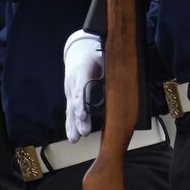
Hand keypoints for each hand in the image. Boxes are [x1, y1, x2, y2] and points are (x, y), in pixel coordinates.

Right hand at [63, 29, 103, 143]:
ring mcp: (70, 91)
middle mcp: (73, 84)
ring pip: (70, 110)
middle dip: (79, 119)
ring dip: (73, 126)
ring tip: (75, 139)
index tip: (83, 115)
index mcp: (82, 72)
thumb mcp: (102, 54)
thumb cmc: (93, 52)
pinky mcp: (70, 96)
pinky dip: (70, 125)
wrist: (78, 49)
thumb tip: (120, 70)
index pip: (80, 90)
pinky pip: (69, 112)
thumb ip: (108, 63)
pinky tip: (73, 137)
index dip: (81, 104)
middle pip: (75, 104)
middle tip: (84, 132)